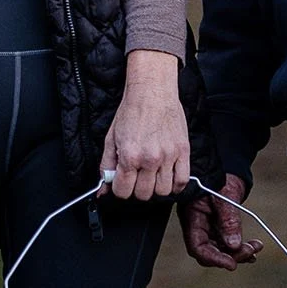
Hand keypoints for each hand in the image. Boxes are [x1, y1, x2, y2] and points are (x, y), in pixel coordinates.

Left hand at [100, 50, 189, 200]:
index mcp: (130, 155)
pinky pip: (182, 180)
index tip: (123, 183)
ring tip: (152, 176)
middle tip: (137, 178)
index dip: (121, 189)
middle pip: (144, 194)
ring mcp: (168, 156)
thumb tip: (103, 190)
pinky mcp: (183, 151)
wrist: (152, 92)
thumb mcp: (111, 139)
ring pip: (164, 191)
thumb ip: (106, 166)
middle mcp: (150, 158)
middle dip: (137, 189)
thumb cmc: (132, 112)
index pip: (123, 191)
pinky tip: (168, 177)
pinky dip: (175, 184)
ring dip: (156, 188)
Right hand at [180, 172, 261, 270]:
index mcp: (192, 217)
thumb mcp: (225, 196)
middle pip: (210, 251)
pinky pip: (227, 241)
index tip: (232, 263)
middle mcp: (198, 225)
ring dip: (238, 252)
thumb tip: (234, 244)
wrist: (226, 165)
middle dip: (230, 255)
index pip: (198, 247)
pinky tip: (252, 248)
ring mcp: (208, 226)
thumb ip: (228, 220)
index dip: (214, 258)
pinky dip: (240, 247)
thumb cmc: (219, 174)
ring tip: (256, 248)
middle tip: (250, 251)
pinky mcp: (219, 225)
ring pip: (221, 249)